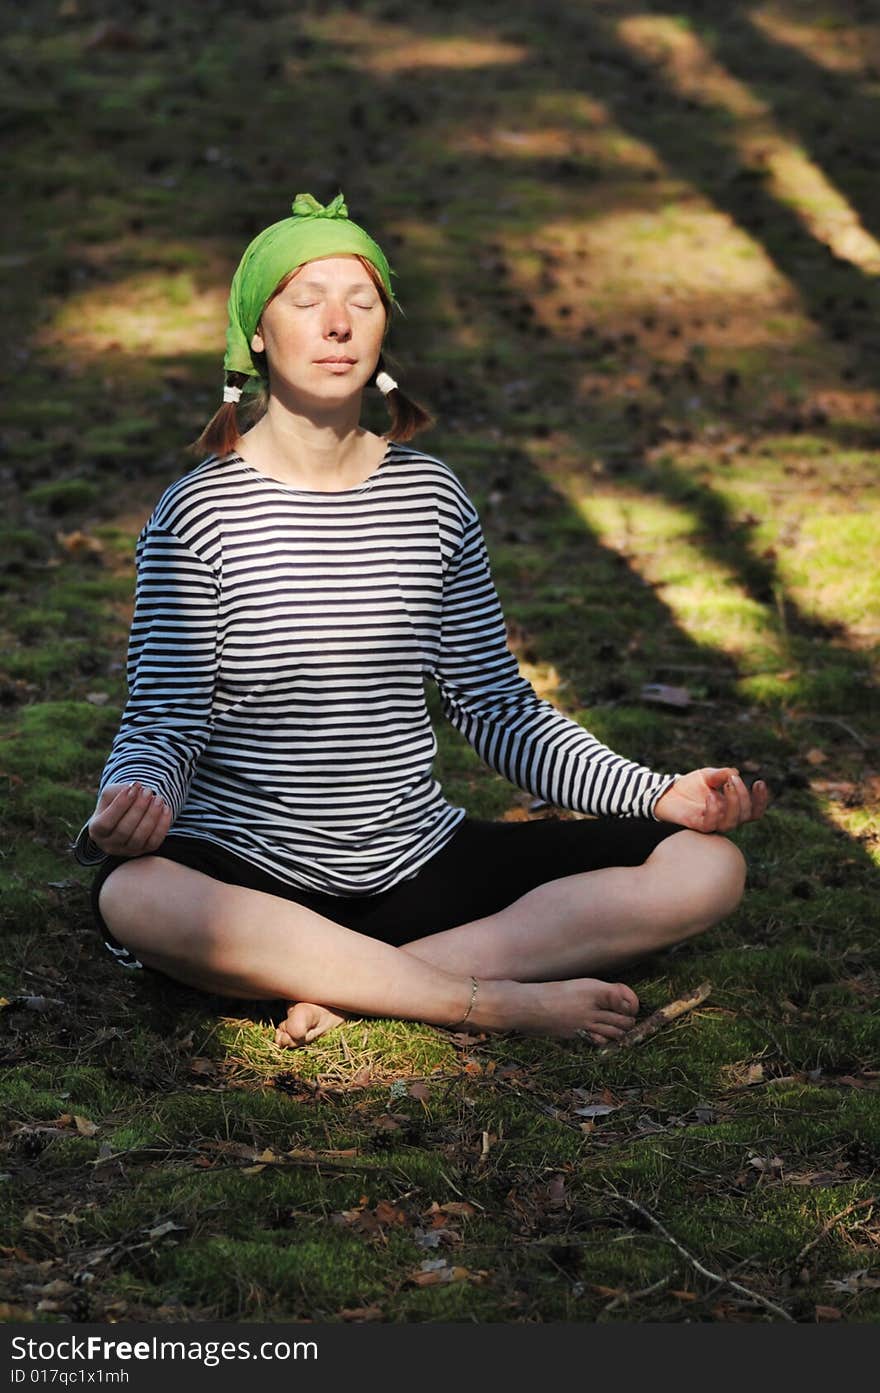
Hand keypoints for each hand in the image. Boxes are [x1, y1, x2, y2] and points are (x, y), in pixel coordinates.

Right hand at [88, 782, 172, 856]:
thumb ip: (119, 790)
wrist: (125, 817)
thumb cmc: (115, 803)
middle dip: (139, 808)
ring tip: (158, 799)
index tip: (134, 786)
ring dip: (151, 817)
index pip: (106, 822)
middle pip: (124, 830)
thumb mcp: (111, 795)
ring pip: (139, 838)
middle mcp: (109, 845)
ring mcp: (126, 851)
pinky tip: (166, 809)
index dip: (121, 805)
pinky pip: (154, 842)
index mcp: (96, 830)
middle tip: (148, 791)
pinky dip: (162, 826)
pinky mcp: (143, 852)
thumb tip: (136, 789)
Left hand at [653, 767, 768, 832]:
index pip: (754, 811)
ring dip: (733, 803)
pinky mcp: (697, 825)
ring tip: (726, 784)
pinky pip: (710, 824)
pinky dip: (713, 810)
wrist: (667, 793)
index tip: (759, 782)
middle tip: (733, 779)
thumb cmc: (690, 786)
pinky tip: (710, 795)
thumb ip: (721, 774)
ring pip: (731, 823)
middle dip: (743, 795)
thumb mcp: (708, 776)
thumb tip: (734, 773)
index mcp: (732, 807)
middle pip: (745, 815)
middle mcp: (725, 817)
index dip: (761, 800)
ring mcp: (712, 823)